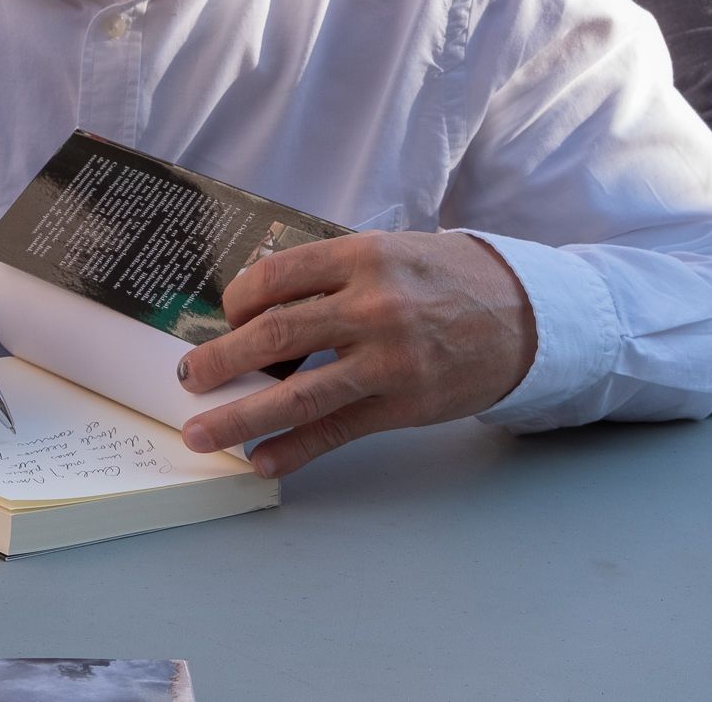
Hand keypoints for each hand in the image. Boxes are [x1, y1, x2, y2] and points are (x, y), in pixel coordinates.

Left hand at [175, 231, 535, 477]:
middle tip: (188, 378)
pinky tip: (262, 460)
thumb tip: (258, 303)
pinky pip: (336, 431)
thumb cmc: (445, 281)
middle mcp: (372, 307)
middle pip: (276, 335)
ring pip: (298, 394)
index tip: (223, 317)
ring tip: (202, 433)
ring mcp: (388, 361)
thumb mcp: (389, 253)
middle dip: (221, 360)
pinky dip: (294, 449)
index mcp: (362, 257)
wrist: (523, 317)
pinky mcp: (403, 404)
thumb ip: (330, 273)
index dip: (237, 299)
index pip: (276, 277)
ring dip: (241, 417)